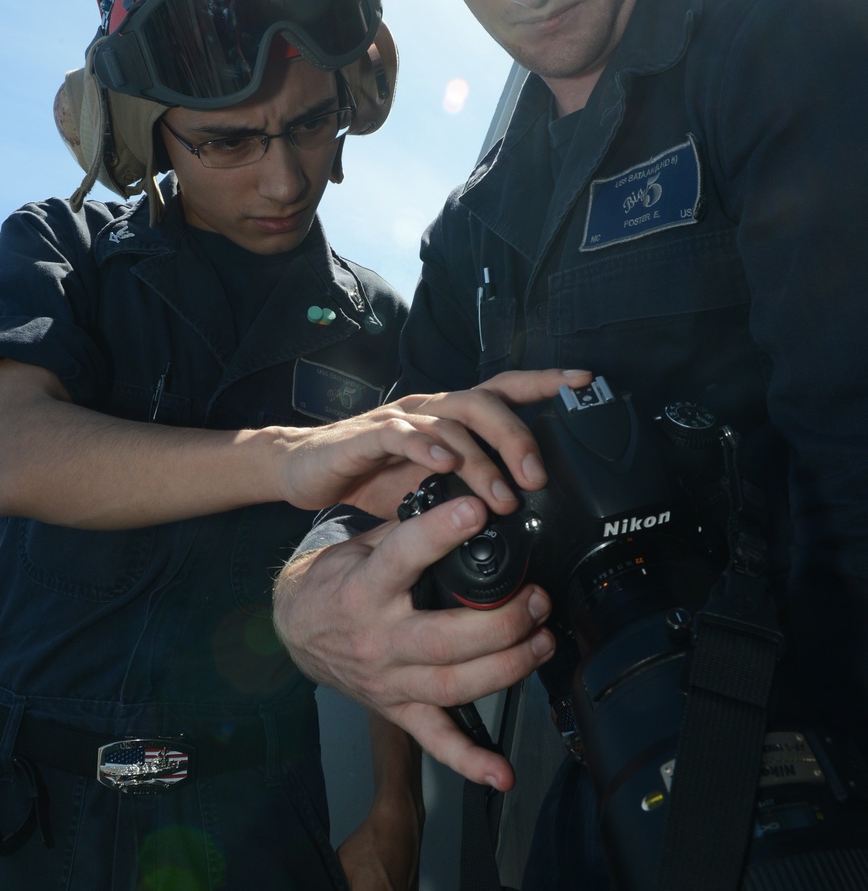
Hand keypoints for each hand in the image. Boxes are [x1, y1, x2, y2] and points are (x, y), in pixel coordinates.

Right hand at [275, 368, 591, 518]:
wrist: (304, 470)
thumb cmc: (371, 475)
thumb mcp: (432, 484)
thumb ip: (470, 486)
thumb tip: (522, 508)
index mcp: (450, 417)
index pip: (505, 390)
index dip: (544, 382)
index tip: (585, 383)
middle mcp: (430, 409)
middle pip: (485, 403)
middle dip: (517, 436)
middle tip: (537, 477)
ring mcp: (399, 419)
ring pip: (450, 422)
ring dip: (481, 459)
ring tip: (501, 494)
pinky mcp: (366, 435)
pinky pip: (400, 434)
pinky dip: (425, 447)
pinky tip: (442, 465)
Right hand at [275, 494, 556, 789]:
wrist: (295, 627)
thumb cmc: (336, 581)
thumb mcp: (361, 544)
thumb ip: (407, 531)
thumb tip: (466, 506)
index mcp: (364, 589)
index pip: (404, 558)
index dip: (442, 533)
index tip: (477, 512)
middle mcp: (377, 641)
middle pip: (446, 638)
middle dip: (502, 621)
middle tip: (536, 598)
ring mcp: (389, 682)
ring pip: (454, 686)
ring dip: (507, 668)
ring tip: (541, 642)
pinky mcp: (397, 710)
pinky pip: (435, 740)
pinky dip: (470, 761)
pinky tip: (501, 773)